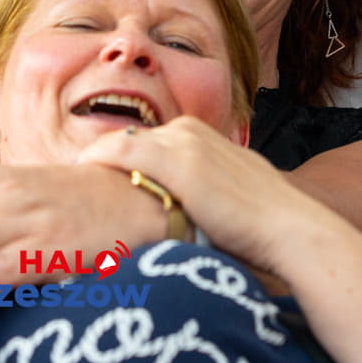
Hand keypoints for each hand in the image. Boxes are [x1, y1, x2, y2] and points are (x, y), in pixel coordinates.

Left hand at [78, 117, 331, 276]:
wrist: (290, 230)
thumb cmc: (263, 227)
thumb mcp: (232, 196)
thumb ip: (206, 194)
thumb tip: (191, 216)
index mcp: (204, 137)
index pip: (149, 143)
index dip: (122, 162)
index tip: (99, 181)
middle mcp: (192, 132)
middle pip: (133, 141)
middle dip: (106, 161)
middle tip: (77, 184)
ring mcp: (184, 143)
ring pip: (122, 142)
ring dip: (96, 160)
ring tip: (71, 182)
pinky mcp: (177, 161)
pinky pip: (121, 150)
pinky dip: (98, 157)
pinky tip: (81, 171)